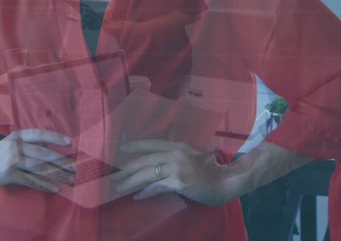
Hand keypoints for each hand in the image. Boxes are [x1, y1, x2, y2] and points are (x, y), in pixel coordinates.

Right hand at [0, 129, 74, 193]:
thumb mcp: (11, 144)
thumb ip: (28, 144)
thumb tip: (52, 149)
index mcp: (17, 136)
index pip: (40, 135)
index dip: (56, 138)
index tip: (70, 143)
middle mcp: (16, 146)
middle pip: (43, 153)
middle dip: (61, 161)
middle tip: (75, 167)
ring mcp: (12, 160)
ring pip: (39, 167)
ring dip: (57, 174)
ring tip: (69, 179)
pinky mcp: (9, 174)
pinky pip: (31, 180)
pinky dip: (44, 184)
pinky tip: (54, 188)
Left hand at [113, 139, 233, 204]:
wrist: (227, 181)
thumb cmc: (212, 170)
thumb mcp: (193, 157)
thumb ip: (178, 156)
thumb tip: (161, 162)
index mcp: (178, 146)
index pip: (151, 143)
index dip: (135, 146)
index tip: (121, 149)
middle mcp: (175, 154)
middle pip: (145, 159)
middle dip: (127, 167)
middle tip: (113, 175)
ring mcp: (177, 167)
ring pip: (147, 174)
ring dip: (130, 181)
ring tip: (119, 187)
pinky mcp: (179, 182)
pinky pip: (156, 187)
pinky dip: (145, 192)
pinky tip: (137, 196)